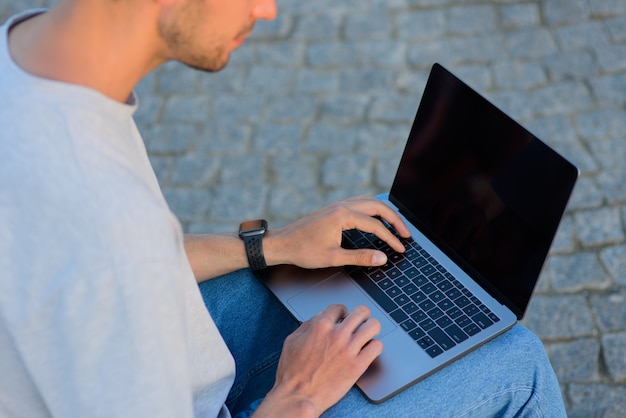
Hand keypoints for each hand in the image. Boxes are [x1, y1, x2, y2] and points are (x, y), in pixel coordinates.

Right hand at [252, 304, 382, 416]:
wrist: (297, 396)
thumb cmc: (292, 371)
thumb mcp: (293, 340)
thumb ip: (308, 325)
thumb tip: (321, 317)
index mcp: (321, 325)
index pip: (340, 307)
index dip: (342, 312)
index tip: (343, 318)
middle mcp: (337, 334)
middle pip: (361, 312)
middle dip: (361, 316)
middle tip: (360, 322)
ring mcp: (349, 349)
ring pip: (374, 326)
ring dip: (371, 328)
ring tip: (368, 334)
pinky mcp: (358, 365)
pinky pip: (377, 347)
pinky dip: (374, 346)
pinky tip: (368, 350)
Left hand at [265, 195, 410, 268]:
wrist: (282, 243)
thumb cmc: (304, 251)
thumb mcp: (333, 258)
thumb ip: (360, 257)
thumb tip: (382, 258)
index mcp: (343, 215)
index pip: (375, 225)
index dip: (391, 238)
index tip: (401, 248)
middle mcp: (342, 205)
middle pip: (377, 207)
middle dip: (395, 220)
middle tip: (406, 235)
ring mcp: (337, 205)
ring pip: (369, 201)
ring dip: (384, 212)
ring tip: (395, 226)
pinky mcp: (334, 208)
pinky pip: (360, 202)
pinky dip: (373, 209)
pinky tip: (376, 219)